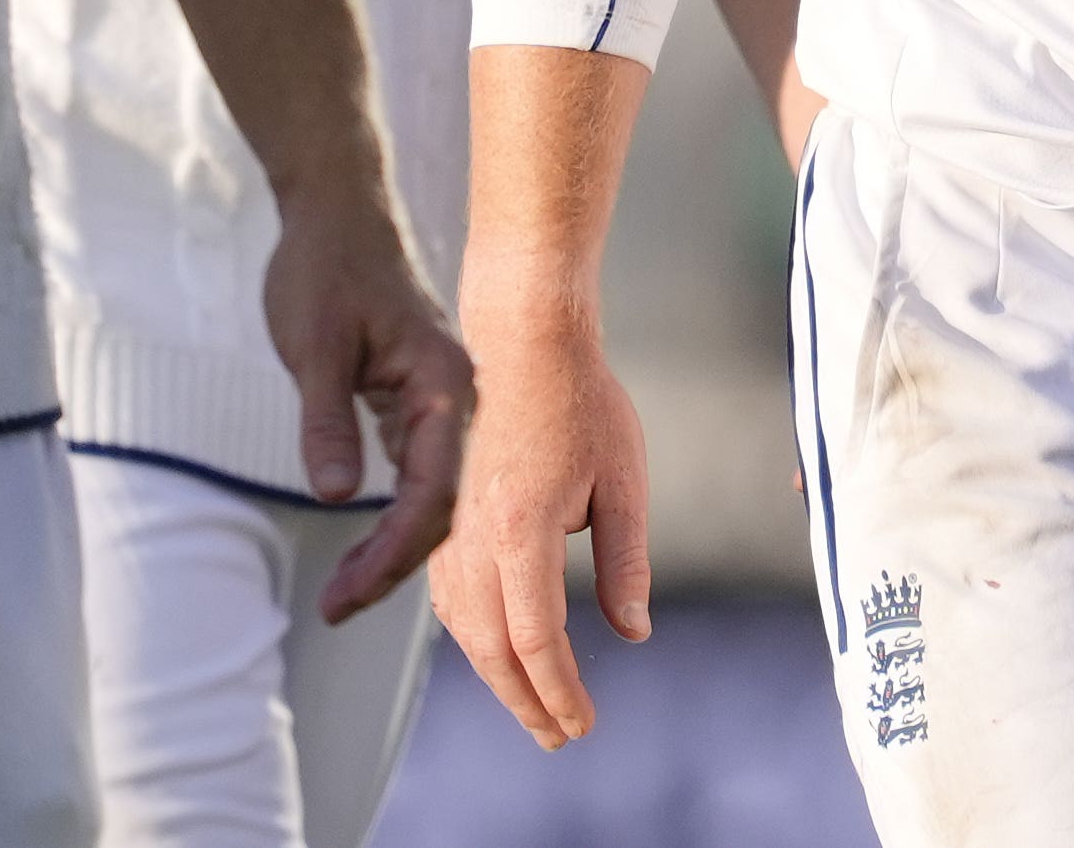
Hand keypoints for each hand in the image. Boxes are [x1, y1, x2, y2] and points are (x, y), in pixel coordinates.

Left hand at [261, 200, 475, 619]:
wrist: (336, 215)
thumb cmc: (325, 268)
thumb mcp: (314, 346)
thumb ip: (327, 421)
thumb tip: (338, 499)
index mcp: (446, 384)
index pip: (436, 491)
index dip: (395, 552)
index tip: (349, 593)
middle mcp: (458, 400)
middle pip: (442, 506)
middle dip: (392, 565)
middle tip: (337, 607)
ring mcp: (441, 405)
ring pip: (431, 497)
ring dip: (392, 550)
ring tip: (343, 594)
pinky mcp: (417, 406)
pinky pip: (418, 478)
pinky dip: (392, 521)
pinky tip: (367, 554)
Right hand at [428, 300, 651, 748]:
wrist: (520, 337)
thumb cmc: (582, 399)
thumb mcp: (624, 480)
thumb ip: (626, 561)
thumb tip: (630, 633)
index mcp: (521, 528)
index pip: (537, 639)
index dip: (559, 691)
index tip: (582, 725)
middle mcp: (473, 535)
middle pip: (491, 647)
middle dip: (525, 701)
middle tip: (558, 737)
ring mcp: (451, 525)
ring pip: (461, 626)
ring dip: (494, 675)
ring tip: (532, 706)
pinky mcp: (443, 514)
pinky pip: (447, 595)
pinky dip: (471, 635)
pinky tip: (494, 648)